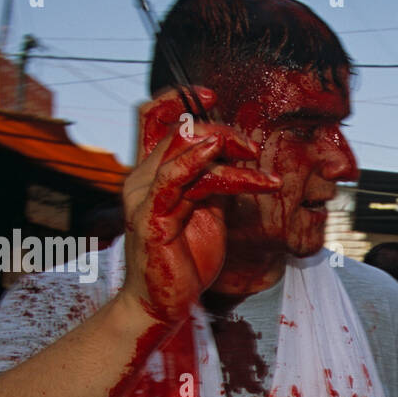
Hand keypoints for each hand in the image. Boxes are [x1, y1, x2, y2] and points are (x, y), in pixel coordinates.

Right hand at [120, 87, 279, 327]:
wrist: (164, 303)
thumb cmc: (185, 261)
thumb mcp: (208, 214)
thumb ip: (215, 184)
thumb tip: (234, 160)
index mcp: (152, 174)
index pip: (154, 119)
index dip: (179, 98)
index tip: (210, 93)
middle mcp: (142, 179)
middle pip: (179, 131)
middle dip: (222, 131)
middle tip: (253, 149)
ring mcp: (144, 197)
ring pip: (182, 150)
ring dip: (224, 147)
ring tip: (255, 158)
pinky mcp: (151, 218)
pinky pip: (172, 180)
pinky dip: (195, 162)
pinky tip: (218, 154)